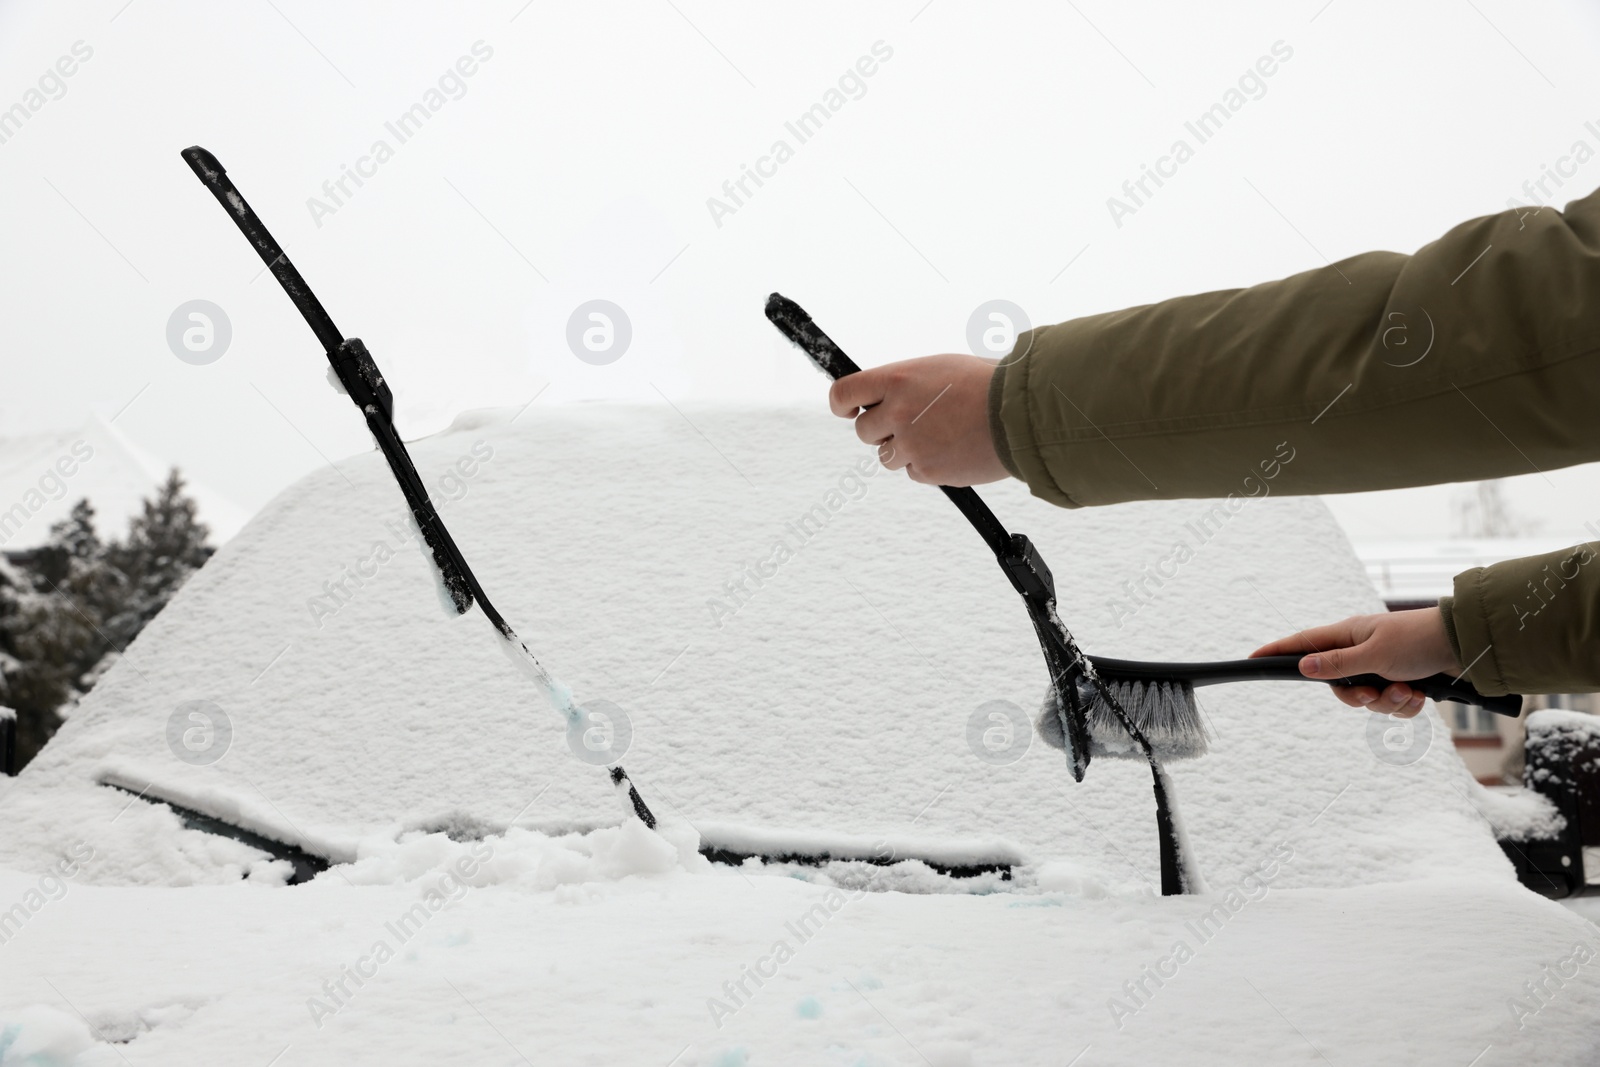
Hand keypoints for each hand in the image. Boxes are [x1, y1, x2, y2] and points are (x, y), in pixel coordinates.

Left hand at [828, 354, 1008, 484]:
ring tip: (941, 435)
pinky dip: (929, 465)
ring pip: (887, 456)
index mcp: (897, 379)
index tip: (849, 410)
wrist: (1020, 415)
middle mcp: (897, 412)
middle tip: (911, 424)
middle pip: (864, 431)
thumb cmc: (988, 384)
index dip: (842, 405)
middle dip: (882, 430)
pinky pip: (914, 472)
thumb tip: (888, 396)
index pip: (844, 394)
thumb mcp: (939, 369)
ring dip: (906, 449)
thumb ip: (906, 385)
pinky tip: (954, 449)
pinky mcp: (927, 471)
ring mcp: (910, 445)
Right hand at [1249, 607, 1461, 716]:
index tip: (1252, 659)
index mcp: (1348, 636)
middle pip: (1337, 685)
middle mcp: (1361, 652)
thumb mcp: (1374, 654)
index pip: (1302, 644)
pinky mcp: (1403, 681)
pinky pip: (1391, 706)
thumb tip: (1303, 667)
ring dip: (1388, 703)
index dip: (1277, 652)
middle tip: (1375, 693)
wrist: (1468, 647)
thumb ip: (1338, 664)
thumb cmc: (1419, 640)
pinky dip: (1405, 706)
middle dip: (1357, 697)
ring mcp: (1382, 668)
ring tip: (1408, 691)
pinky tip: (1420, 695)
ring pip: (1367, 700)